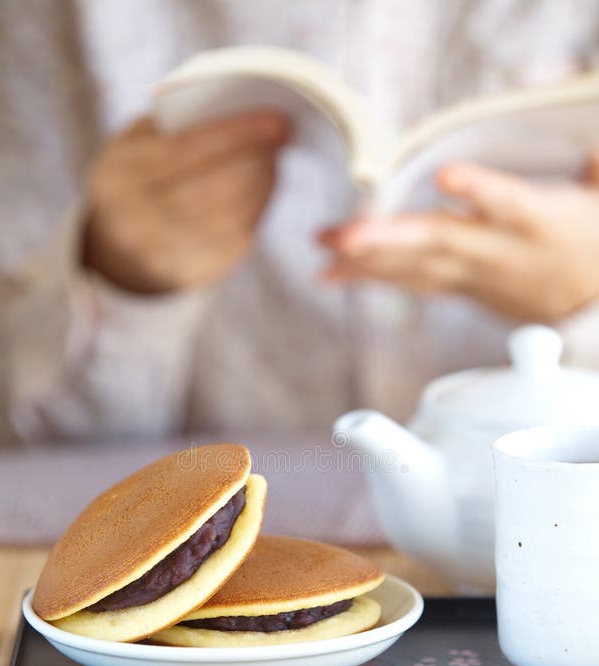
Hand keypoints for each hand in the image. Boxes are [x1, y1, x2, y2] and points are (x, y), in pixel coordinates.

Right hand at [83, 111, 288, 293]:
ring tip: (271, 155)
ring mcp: (165, 256)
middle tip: (280, 132)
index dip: (233, 134)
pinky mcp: (193, 274)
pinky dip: (257, 207)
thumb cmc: (137, 176)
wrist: (120, 244)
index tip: (274, 117)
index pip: (182, 152)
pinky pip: (238, 239)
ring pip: (232, 216)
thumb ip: (175, 124)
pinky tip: (262, 184)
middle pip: (214, 189)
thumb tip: (239, 108)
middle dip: (254, 157)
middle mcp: (136, 224)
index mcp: (116, 180)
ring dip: (261, 182)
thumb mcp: (137, 144)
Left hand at [318, 156, 598, 320]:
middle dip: (388, 240)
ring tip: (323, 247)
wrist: (589, 311)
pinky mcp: (460, 288)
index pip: (508, 202)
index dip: (478, 189)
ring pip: (416, 268)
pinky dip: (373, 277)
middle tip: (341, 236)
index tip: (445, 175)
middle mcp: (498, 252)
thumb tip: (593, 126)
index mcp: (536, 222)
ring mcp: (474, 274)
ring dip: (365, 260)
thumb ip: (593, 166)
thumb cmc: (591, 243)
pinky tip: (336, 272)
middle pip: (441, 242)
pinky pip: (412, 283)